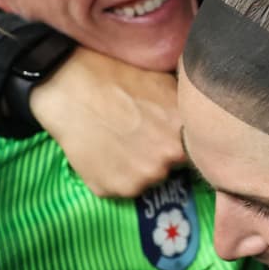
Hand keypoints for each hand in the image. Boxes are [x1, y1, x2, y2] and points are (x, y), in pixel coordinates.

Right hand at [29, 47, 182, 198]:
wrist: (72, 88)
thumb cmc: (118, 79)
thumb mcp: (165, 84)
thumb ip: (184, 110)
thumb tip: (196, 118)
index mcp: (183, 139)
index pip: (192, 154)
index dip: (177, 144)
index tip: (163, 134)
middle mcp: (164, 165)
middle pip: (168, 169)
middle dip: (156, 155)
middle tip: (135, 134)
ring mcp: (137, 181)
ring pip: (143, 180)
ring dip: (134, 167)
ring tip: (116, 140)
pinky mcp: (111, 190)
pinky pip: (118, 187)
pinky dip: (111, 174)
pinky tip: (102, 150)